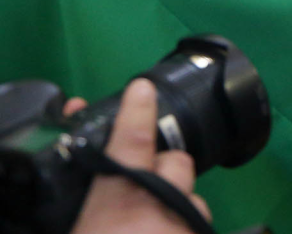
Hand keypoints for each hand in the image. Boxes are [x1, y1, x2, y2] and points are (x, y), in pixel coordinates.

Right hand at [69, 79, 211, 233]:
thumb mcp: (76, 227)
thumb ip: (80, 201)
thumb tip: (79, 185)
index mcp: (118, 198)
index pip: (132, 140)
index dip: (138, 110)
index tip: (142, 88)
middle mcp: (157, 205)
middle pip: (176, 163)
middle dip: (165, 167)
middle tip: (145, 187)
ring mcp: (183, 223)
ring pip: (192, 196)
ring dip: (176, 203)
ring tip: (154, 220)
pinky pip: (197, 223)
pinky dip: (182, 227)